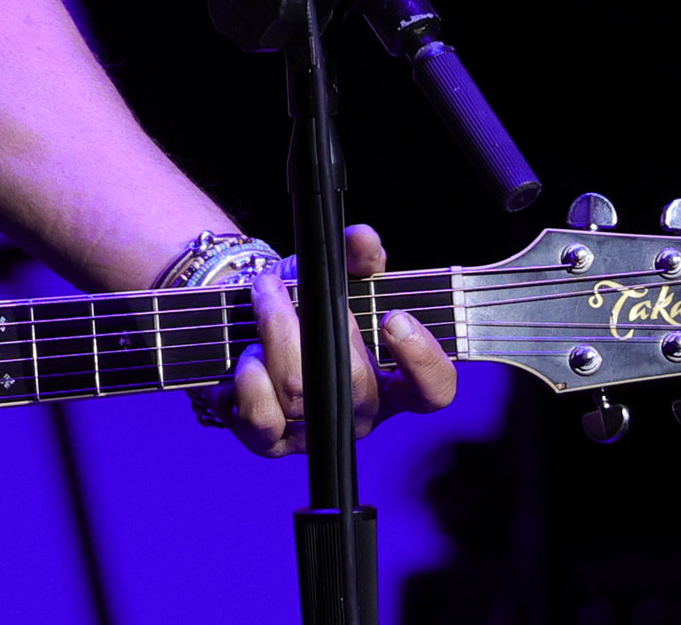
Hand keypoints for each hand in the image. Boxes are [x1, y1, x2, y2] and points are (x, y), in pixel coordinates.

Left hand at [212, 224, 458, 457]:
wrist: (250, 324)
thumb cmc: (306, 304)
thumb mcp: (335, 276)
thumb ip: (357, 257)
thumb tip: (363, 239)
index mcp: (392, 381)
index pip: (432, 391)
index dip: (423, 362)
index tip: (395, 318)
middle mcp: (359, 414)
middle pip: (354, 384)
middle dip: (316, 324)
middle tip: (291, 289)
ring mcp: (314, 434)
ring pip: (299, 392)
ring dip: (274, 332)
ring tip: (264, 302)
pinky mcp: (269, 441)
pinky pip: (260, 418)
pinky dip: (250, 376)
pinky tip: (248, 354)